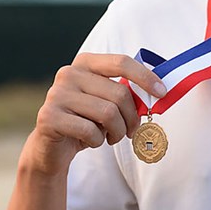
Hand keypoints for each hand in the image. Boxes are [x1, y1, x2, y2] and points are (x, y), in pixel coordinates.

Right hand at [21, 52, 166, 176]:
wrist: (51, 147)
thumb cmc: (86, 120)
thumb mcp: (107, 102)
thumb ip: (126, 93)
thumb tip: (159, 93)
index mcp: (85, 62)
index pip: (121, 62)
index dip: (145, 77)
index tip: (162, 93)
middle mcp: (69, 73)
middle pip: (119, 93)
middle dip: (132, 117)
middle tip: (131, 131)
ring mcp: (56, 94)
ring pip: (108, 113)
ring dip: (117, 131)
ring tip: (112, 137)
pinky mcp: (49, 117)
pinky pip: (90, 130)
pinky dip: (98, 141)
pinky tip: (91, 140)